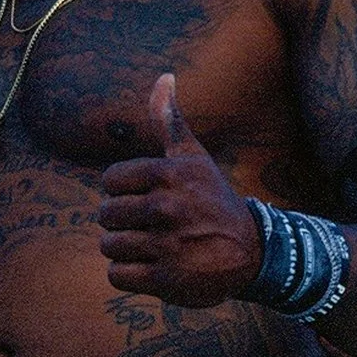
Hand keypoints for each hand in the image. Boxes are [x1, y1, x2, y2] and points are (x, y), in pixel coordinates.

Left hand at [97, 74, 263, 305]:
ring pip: (109, 246)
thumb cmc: (213, 201)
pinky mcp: (166, 279)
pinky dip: (129, 274)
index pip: (110, 181)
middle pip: (106, 215)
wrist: (251, 253)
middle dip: (121, 222)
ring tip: (152, 246)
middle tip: (151, 225)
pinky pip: (117, 275)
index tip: (146, 197)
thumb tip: (163, 76)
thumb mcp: (195, 158)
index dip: (122, 192)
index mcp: (169, 174)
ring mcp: (167, 244)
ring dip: (125, 250)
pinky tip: (152, 267)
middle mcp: (168, 207)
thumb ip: (170, 121)